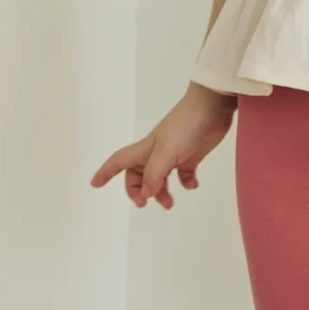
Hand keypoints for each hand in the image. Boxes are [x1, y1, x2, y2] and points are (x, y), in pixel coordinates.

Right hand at [90, 84, 236, 209]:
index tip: (94, 184)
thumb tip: (145, 194)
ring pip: (160, 177)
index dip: (106, 172)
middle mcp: (157, 152)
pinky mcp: (192, 154)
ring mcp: (175, 153)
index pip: (119, 162)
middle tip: (145, 203)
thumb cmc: (186, 125)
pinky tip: (193, 185)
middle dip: (138, 191)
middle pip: (138, 175)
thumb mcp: (167, 152)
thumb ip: (154, 174)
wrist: (213, 106)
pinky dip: (186, 183)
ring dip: (161, 192)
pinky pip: (185, 173)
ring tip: (170, 203)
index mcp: (146, 149)